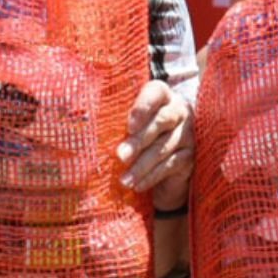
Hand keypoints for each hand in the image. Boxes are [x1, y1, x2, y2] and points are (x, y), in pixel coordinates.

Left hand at [116, 79, 192, 212]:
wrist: (161, 166)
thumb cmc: (136, 138)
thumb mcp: (127, 126)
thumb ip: (115, 120)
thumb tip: (88, 125)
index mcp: (162, 96)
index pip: (156, 92)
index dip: (143, 107)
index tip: (129, 125)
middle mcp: (179, 110)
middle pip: (161, 121)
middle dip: (139, 140)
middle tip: (121, 155)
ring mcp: (187, 133)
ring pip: (164, 148)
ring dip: (142, 165)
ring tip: (124, 179)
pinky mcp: (189, 156)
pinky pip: (169, 166)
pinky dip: (151, 177)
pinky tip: (137, 185)